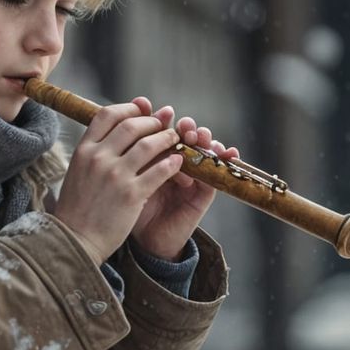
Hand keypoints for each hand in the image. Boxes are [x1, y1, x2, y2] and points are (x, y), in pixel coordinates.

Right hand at [49, 99, 194, 263]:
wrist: (76, 241)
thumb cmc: (78, 208)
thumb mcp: (77, 172)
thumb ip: (93, 151)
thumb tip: (113, 130)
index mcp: (83, 150)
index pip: (107, 115)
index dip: (129, 108)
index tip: (141, 109)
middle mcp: (98, 158)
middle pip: (131, 125)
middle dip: (151, 121)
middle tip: (163, 123)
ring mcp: (115, 175)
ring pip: (149, 144)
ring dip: (166, 137)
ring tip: (175, 138)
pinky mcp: (131, 194)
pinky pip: (159, 170)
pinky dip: (172, 162)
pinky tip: (178, 161)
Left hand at [128, 97, 236, 260]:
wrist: (141, 242)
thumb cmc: (127, 208)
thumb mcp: (126, 176)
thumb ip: (129, 151)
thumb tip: (124, 119)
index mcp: (156, 157)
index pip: (162, 130)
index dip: (159, 118)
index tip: (149, 107)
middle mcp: (176, 163)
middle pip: (186, 137)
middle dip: (186, 126)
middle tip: (182, 124)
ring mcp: (191, 177)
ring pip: (204, 151)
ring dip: (204, 139)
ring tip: (198, 136)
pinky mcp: (203, 194)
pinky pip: (216, 174)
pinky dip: (223, 161)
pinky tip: (226, 152)